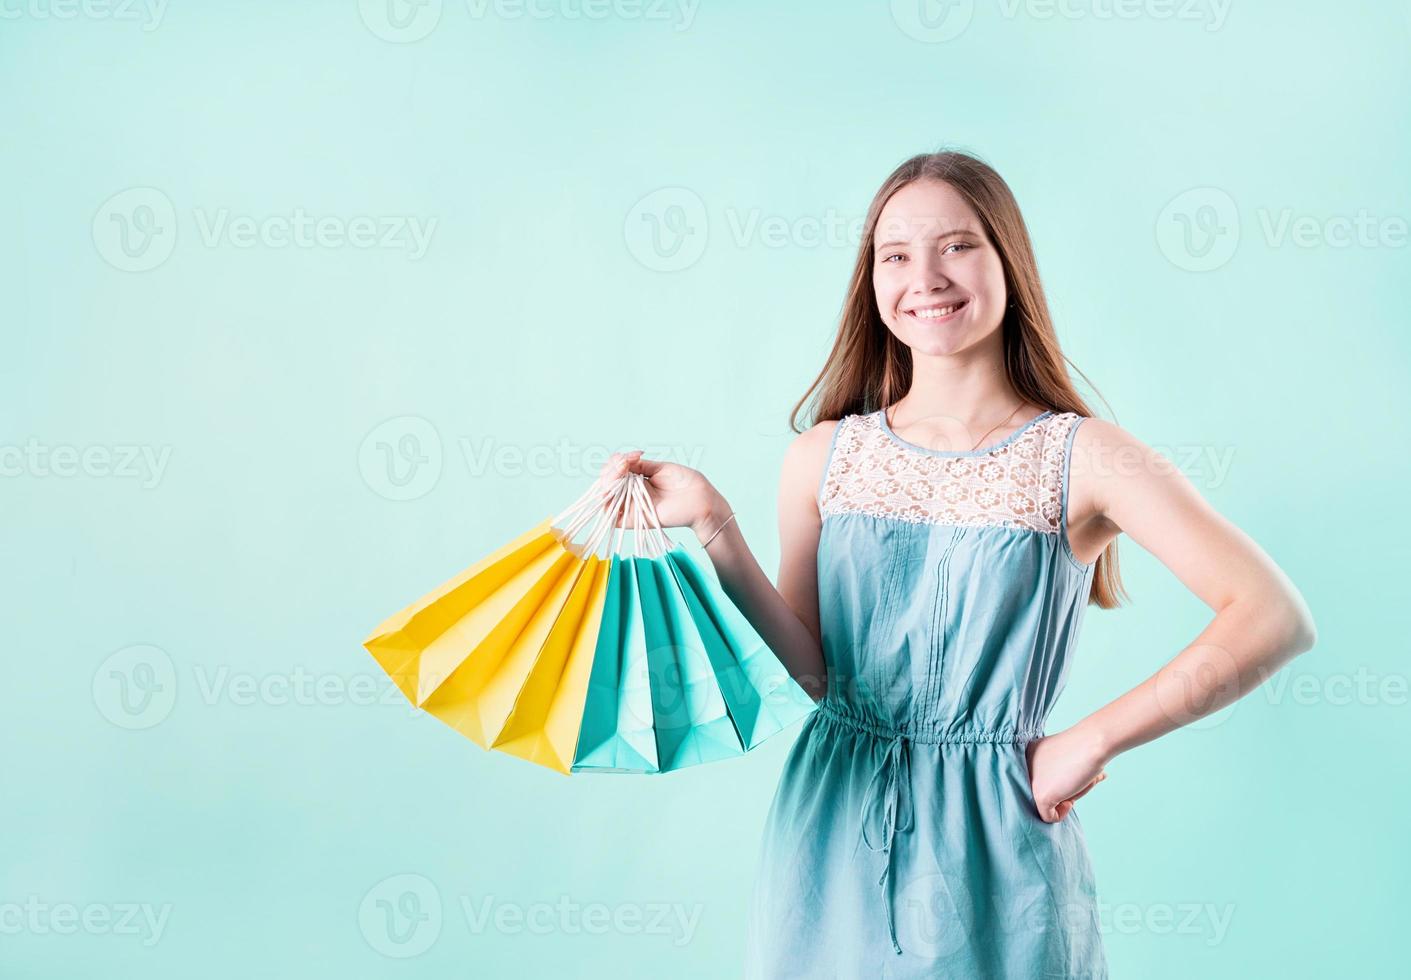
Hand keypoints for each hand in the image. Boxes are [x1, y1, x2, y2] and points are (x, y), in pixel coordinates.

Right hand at [597, 450, 729, 545]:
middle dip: (611, 469)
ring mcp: (632, 507)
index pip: (615, 472)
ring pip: (605, 497)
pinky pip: (612, 516)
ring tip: (621, 470)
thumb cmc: (686, 484)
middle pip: (606, 483)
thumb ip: (640, 466)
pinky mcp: (635, 520)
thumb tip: (621, 461)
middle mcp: (632, 494)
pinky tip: (618, 485)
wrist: (701, 500)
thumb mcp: (661, 468)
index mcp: (638, 481)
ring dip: (608, 481)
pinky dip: (608, 500)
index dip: (617, 461)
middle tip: (624, 462)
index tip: (635, 455)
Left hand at [1025, 724, 1109, 822]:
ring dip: (1062, 800)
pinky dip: (1061, 814)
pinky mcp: (1040, 796)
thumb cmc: (1085, 746)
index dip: (1056, 781)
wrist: (1092, 742)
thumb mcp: (1062, 757)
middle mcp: (1023, 766)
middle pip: (1041, 790)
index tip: (1069, 774)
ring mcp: (1030, 782)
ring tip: (1075, 784)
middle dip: (1059, 791)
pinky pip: (1047, 817)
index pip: (1038, 778)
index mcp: (1027, 754)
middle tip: (1074, 780)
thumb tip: (1061, 791)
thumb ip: (1057, 772)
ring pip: (1044, 804)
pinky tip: (1069, 800)